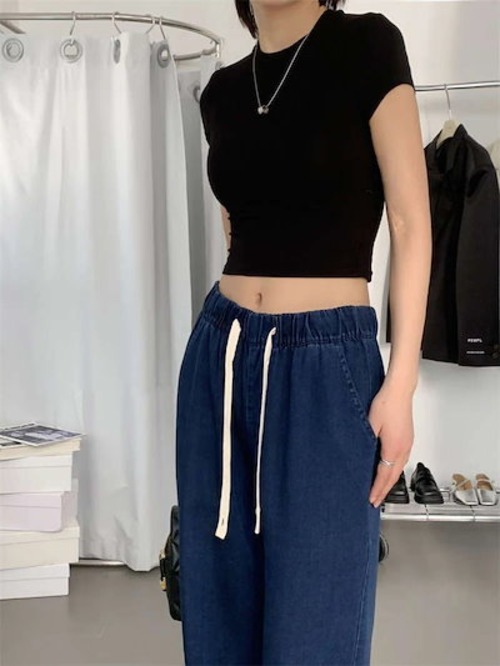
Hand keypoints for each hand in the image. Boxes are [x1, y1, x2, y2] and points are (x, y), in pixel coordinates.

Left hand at [366, 382, 414, 507]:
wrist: (400, 390)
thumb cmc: (386, 403)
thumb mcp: (370, 424)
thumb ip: (366, 441)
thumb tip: (360, 455)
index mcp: (393, 448)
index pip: (384, 476)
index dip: (377, 489)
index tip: (372, 500)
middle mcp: (403, 448)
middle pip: (393, 476)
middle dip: (384, 490)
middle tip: (376, 501)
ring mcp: (407, 443)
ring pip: (399, 469)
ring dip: (390, 480)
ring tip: (382, 489)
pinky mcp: (407, 438)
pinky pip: (402, 460)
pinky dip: (394, 469)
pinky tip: (389, 469)